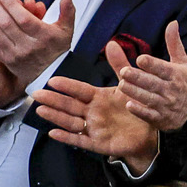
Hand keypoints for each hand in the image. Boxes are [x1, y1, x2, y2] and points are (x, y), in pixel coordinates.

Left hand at [0, 0, 75, 106]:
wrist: (51, 75)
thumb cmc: (58, 48)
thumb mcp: (67, 30)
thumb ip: (68, 12)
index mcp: (44, 37)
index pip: (24, 20)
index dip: (11, 6)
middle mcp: (29, 47)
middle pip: (7, 24)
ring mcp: (16, 55)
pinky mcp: (6, 60)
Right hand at [32, 72, 158, 164]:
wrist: (150, 132)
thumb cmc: (137, 107)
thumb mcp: (129, 85)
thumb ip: (119, 65)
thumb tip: (112, 43)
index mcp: (98, 97)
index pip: (79, 90)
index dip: (67, 86)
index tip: (53, 80)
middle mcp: (92, 112)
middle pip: (70, 105)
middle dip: (53, 100)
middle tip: (36, 94)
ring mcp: (93, 128)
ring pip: (70, 122)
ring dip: (56, 116)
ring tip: (41, 110)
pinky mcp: (98, 143)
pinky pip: (80, 140)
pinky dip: (67, 137)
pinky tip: (53, 133)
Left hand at [115, 22, 186, 130]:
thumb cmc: (186, 83)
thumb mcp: (183, 63)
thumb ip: (174, 43)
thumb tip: (173, 22)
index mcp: (176, 75)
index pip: (163, 69)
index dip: (152, 64)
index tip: (140, 59)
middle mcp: (171, 90)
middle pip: (153, 83)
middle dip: (139, 78)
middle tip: (124, 71)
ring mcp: (166, 105)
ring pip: (149, 98)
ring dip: (135, 92)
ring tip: (121, 85)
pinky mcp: (160, 118)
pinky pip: (149, 115)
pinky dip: (140, 111)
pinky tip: (129, 105)